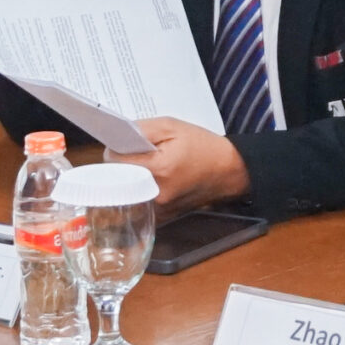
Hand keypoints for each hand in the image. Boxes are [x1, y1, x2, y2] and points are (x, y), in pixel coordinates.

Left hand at [106, 116, 247, 212]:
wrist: (229, 171)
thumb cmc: (203, 146)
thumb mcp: (172, 127)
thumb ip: (141, 130)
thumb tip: (116, 137)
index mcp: (159, 169)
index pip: (116, 161)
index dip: (115, 149)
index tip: (122, 144)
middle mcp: (156, 193)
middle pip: (118, 179)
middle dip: (121, 165)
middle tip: (132, 153)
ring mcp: (159, 209)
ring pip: (127, 192)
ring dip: (129, 178)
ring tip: (145, 165)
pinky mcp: (162, 217)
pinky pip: (139, 202)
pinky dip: (140, 190)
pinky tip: (153, 178)